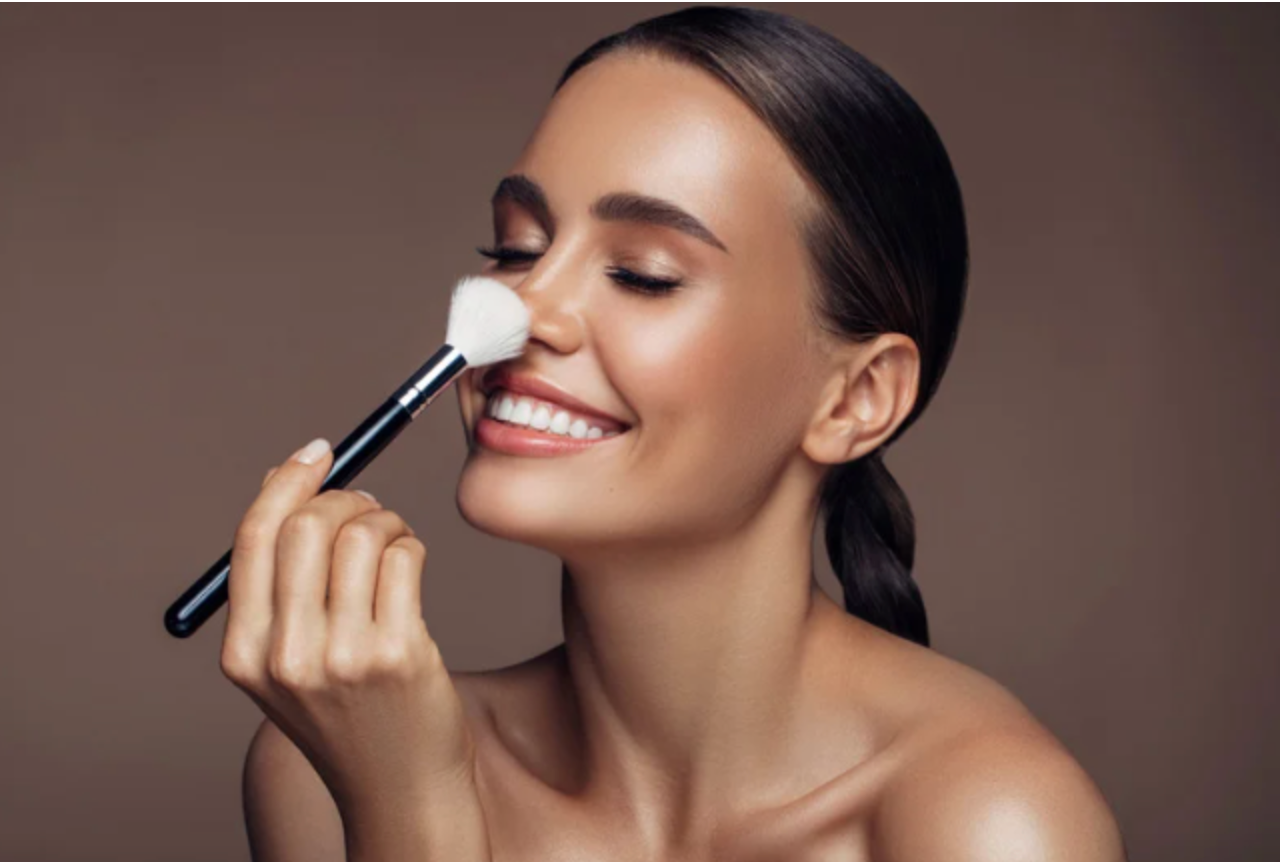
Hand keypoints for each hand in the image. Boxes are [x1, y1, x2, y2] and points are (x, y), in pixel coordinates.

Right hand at [220, 437, 477, 825]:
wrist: (400, 788)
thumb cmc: (349, 710)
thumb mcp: (290, 658)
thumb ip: (280, 580)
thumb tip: (285, 478)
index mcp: (244, 654)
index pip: (254, 538)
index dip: (286, 483)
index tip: (316, 452)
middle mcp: (286, 657)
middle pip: (306, 527)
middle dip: (344, 497)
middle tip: (367, 506)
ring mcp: (343, 658)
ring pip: (361, 535)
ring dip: (385, 520)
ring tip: (393, 539)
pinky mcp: (399, 655)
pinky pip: (404, 558)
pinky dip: (411, 545)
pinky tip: (411, 566)